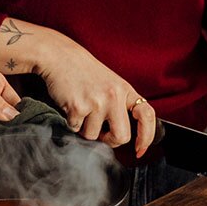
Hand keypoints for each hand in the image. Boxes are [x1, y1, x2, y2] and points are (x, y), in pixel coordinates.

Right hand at [0, 20, 154, 156]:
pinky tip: (70, 105)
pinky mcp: (78, 107)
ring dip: (85, 129)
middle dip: (109, 141)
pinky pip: (76, 129)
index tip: (139, 149)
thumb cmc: (83, 73)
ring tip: (81, 109)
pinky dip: (71, 123)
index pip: (147, 115)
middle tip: (100, 133)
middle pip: (121, 137)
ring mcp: (97, 102)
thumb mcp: (110, 84)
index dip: (146, 136)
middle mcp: (114, 96)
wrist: (59, 56)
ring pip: (94, 136)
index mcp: (125, 90)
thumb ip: (119, 105)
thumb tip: (122, 137)